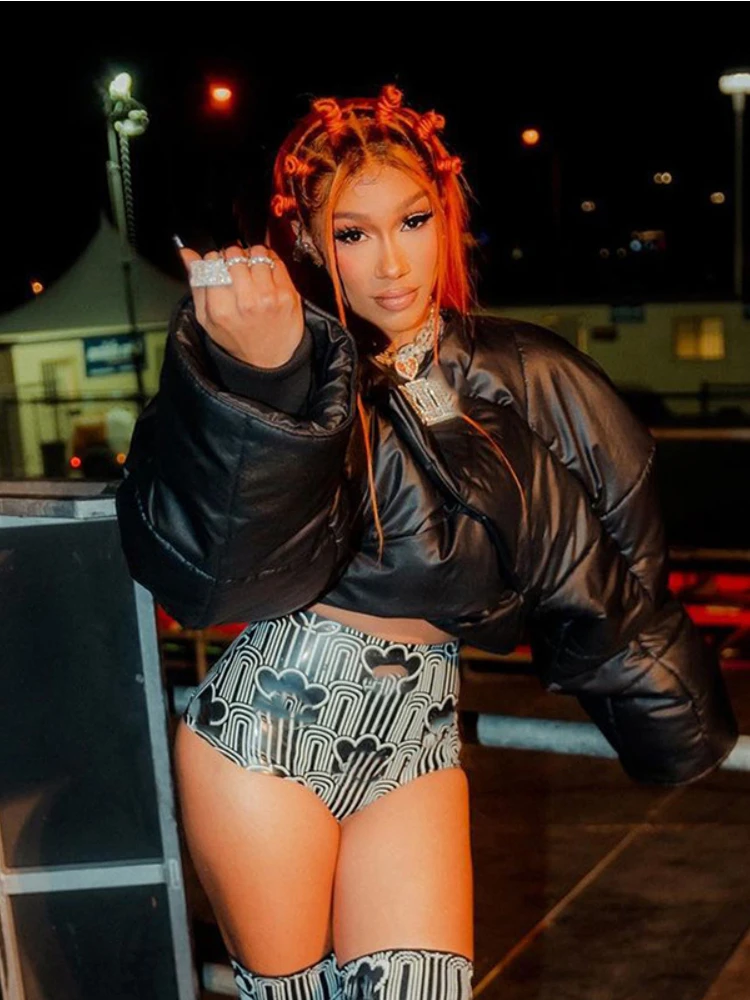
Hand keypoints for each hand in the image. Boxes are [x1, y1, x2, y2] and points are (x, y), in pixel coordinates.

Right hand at [177, 243, 304, 368]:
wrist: (269, 361)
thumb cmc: (236, 340)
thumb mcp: (207, 319)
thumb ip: (197, 284)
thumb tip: (187, 254)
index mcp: (221, 308)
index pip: (213, 262)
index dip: (215, 260)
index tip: (219, 266)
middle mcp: (246, 302)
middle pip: (234, 255)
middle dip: (234, 257)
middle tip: (237, 269)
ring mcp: (269, 297)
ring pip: (257, 253)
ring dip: (253, 257)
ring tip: (252, 272)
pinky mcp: (288, 295)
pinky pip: (277, 262)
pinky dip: (271, 262)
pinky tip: (267, 275)